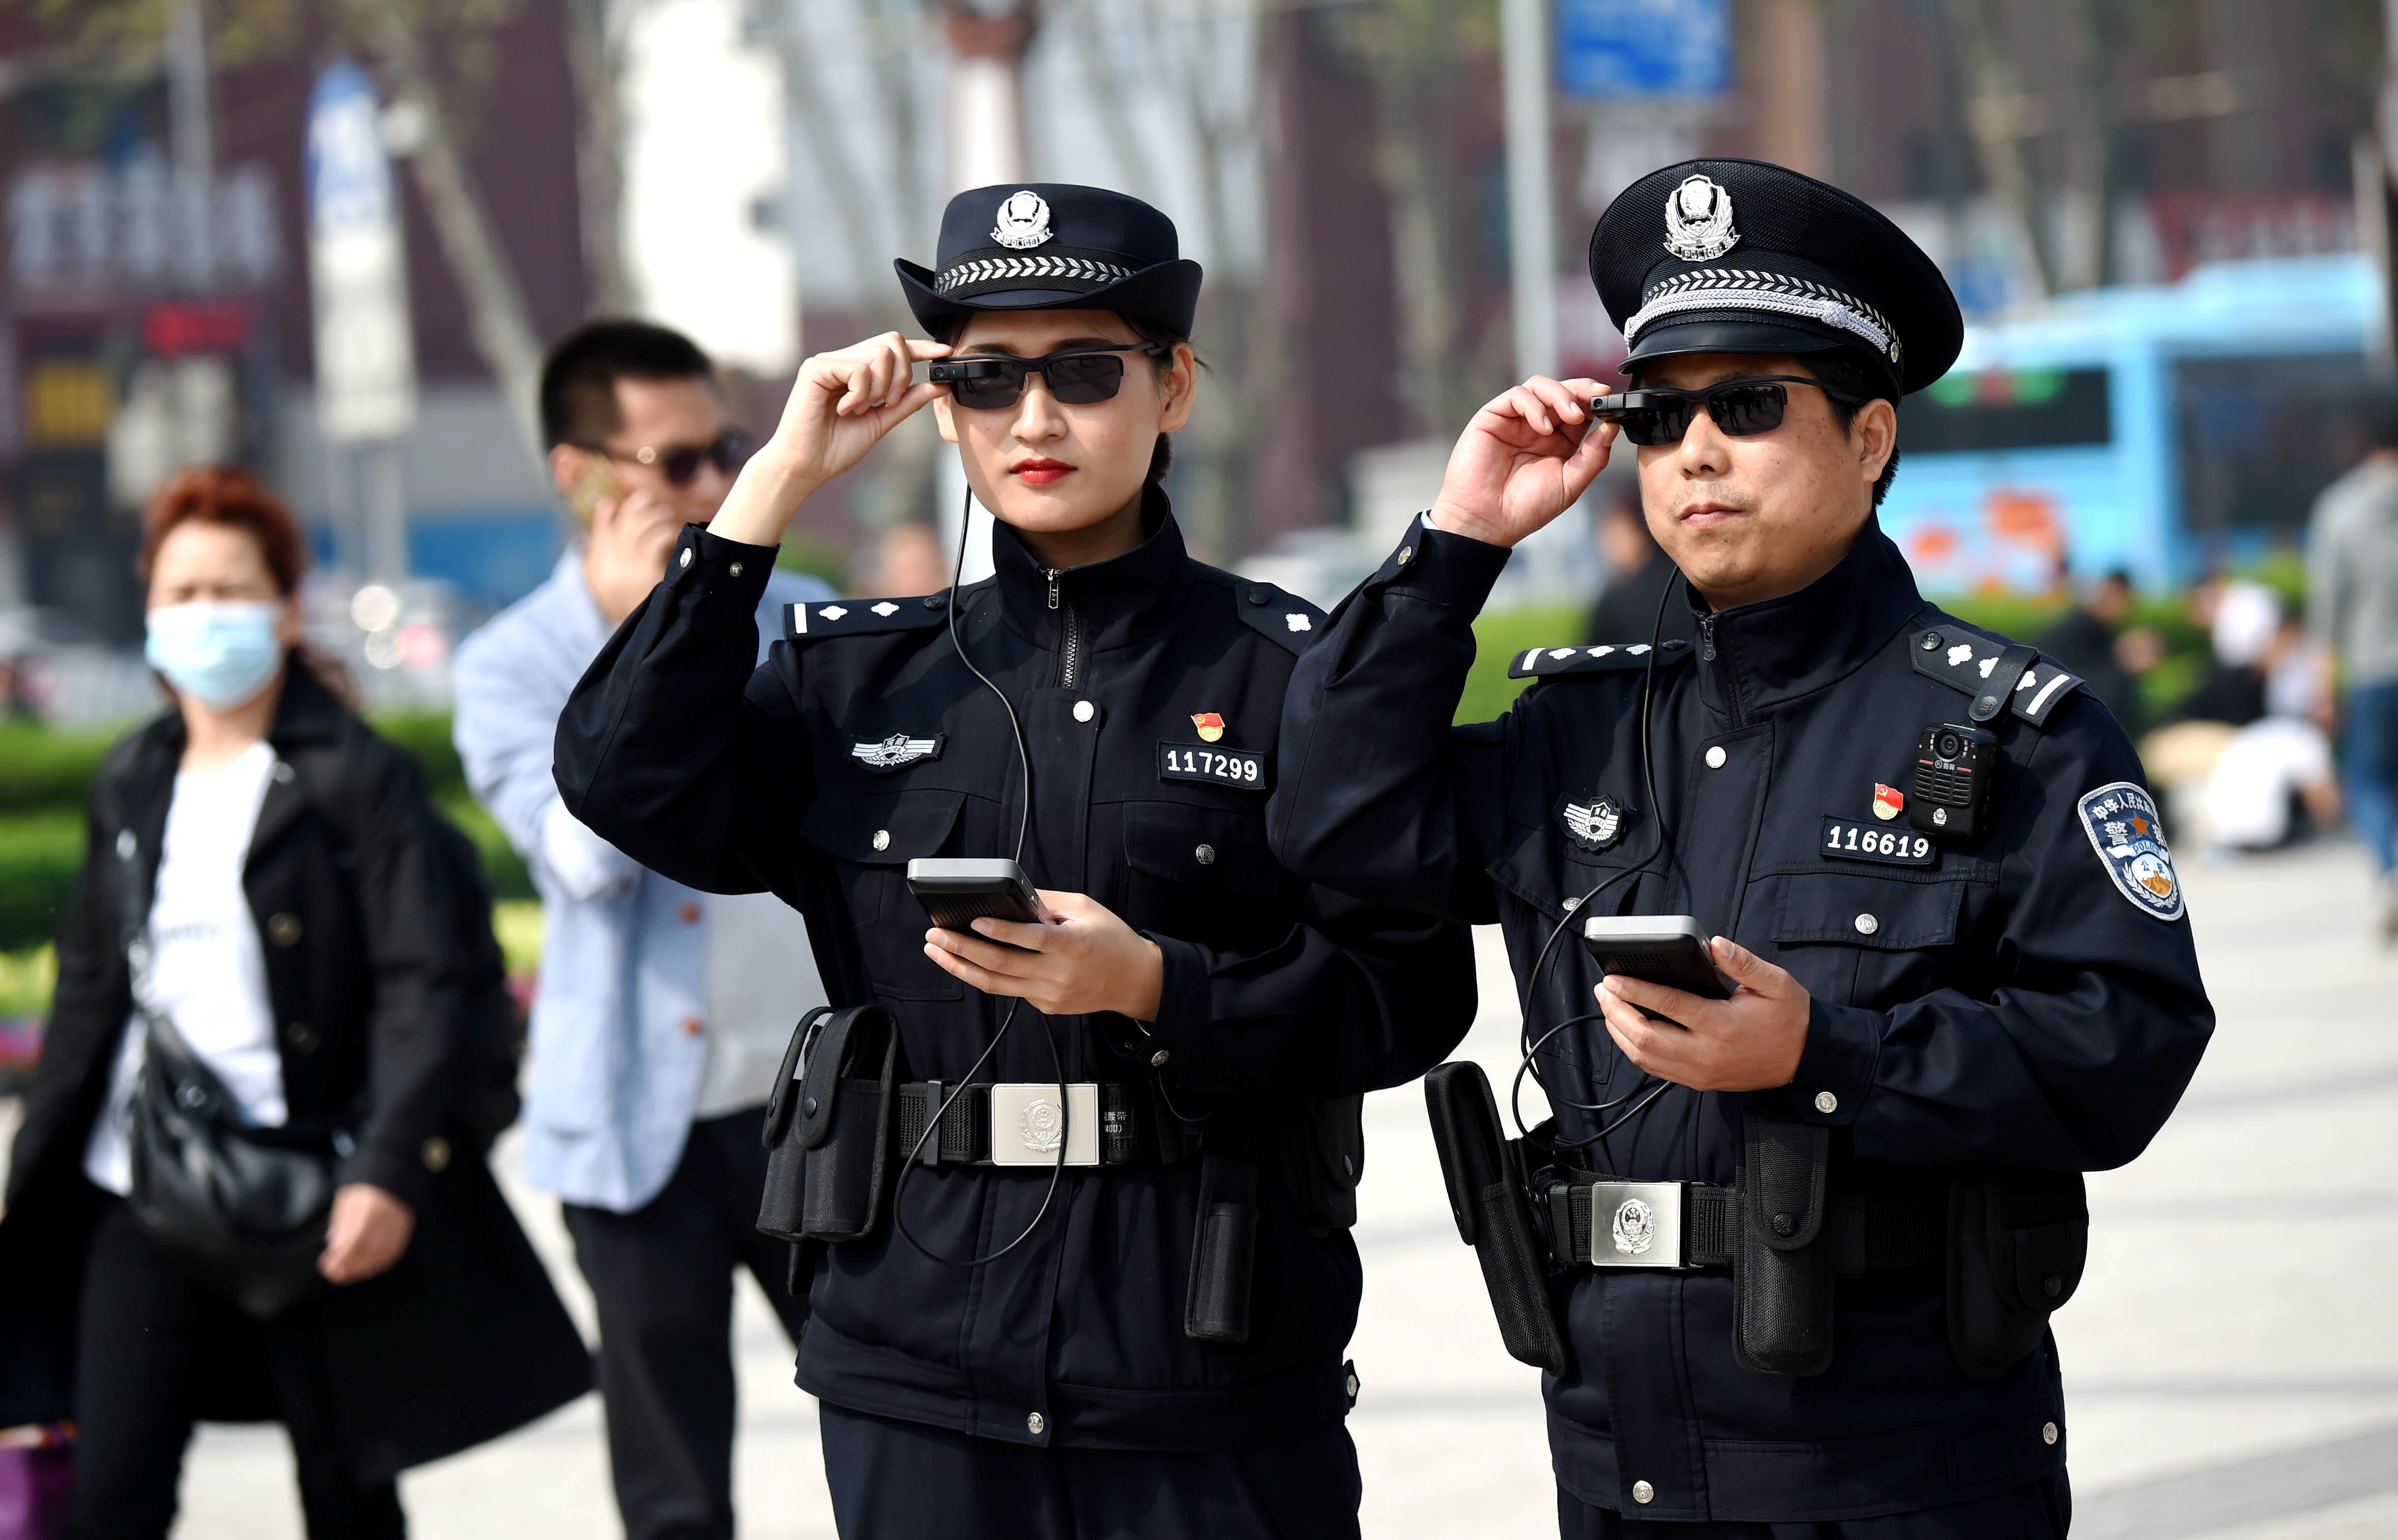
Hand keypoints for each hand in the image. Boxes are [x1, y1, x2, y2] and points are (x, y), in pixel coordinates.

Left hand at [319, 1182, 415, 1284]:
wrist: (394, 1175)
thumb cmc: (366, 1188)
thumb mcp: (347, 1199)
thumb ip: (341, 1222)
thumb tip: (334, 1245)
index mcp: (371, 1208)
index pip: (355, 1241)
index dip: (341, 1258)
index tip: (326, 1265)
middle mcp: (389, 1218)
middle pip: (369, 1252)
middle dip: (349, 1267)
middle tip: (334, 1274)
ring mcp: (400, 1225)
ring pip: (382, 1256)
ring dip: (362, 1269)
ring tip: (346, 1273)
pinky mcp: (406, 1230)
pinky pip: (393, 1253)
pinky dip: (377, 1264)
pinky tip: (365, 1267)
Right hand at [583, 484, 683, 623]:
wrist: (639, 633)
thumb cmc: (627, 609)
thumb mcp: (608, 591)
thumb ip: (602, 567)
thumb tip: (600, 547)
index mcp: (599, 565)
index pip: (599, 533)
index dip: (604, 518)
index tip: (609, 505)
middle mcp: (611, 560)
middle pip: (623, 523)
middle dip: (635, 507)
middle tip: (647, 498)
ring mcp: (628, 563)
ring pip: (642, 526)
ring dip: (656, 516)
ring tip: (666, 515)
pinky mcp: (646, 568)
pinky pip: (658, 538)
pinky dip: (667, 532)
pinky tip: (675, 533)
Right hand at [710, 332, 951, 546]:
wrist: (805, 467)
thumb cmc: (835, 448)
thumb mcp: (880, 423)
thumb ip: (905, 403)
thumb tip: (937, 385)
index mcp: (857, 372)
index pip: (893, 347)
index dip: (921, 348)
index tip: (944, 353)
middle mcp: (842, 360)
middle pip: (891, 342)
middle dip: (902, 374)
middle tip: (887, 403)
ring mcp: (828, 361)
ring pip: (879, 354)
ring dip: (880, 388)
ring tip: (861, 410)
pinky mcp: (815, 368)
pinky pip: (858, 369)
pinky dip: (861, 394)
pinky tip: (845, 410)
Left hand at [922, 890, 1164, 1021]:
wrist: (1134, 982)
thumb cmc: (1112, 940)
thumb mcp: (1087, 908)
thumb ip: (1048, 901)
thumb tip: (1012, 894)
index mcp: (1073, 945)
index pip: (1031, 939)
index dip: (1000, 931)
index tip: (974, 920)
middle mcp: (1059, 974)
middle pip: (1001, 965)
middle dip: (962, 949)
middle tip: (936, 935)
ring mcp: (1050, 995)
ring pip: (996, 984)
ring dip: (961, 967)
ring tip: (937, 951)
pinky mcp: (1046, 1006)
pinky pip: (1010, 990)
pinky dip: (986, 975)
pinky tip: (967, 961)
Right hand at [1427, 376, 1615, 548]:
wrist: (1487, 522)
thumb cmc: (1525, 509)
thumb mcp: (1570, 484)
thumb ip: (1593, 456)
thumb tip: (1611, 428)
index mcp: (1558, 442)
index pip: (1580, 409)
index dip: (1595, 401)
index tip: (1611, 401)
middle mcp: (1537, 427)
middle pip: (1562, 391)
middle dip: (1583, 390)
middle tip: (1598, 397)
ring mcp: (1515, 421)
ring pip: (1540, 386)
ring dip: (1561, 395)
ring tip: (1571, 416)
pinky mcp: (1493, 417)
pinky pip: (1517, 396)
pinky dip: (1534, 406)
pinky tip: (1543, 428)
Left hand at [1594, 936, 1808, 1092]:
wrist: (1806, 1059)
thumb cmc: (1790, 1019)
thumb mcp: (1776, 983)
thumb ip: (1744, 962)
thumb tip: (1715, 944)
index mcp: (1722, 1025)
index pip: (1668, 1005)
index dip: (1635, 990)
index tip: (1613, 978)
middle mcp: (1706, 1053)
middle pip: (1645, 1037)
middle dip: (1616, 1012)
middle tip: (1603, 990)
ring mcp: (1700, 1072)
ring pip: (1645, 1057)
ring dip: (1620, 1032)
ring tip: (1609, 1007)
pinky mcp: (1700, 1081)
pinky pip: (1657, 1069)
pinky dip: (1635, 1050)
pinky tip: (1627, 1031)